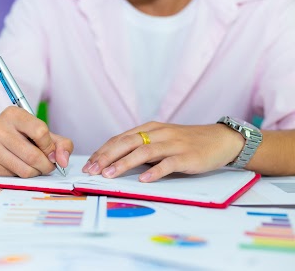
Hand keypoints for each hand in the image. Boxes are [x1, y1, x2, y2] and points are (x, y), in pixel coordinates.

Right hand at [0, 106, 72, 177]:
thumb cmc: (17, 134)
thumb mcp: (38, 131)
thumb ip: (59, 143)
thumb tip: (64, 161)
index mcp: (13, 114)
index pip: (40, 132)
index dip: (50, 147)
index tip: (51, 153)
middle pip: (33, 155)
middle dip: (47, 165)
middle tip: (48, 166)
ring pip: (25, 170)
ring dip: (36, 172)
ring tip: (35, 167)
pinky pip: (13, 177)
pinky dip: (21, 176)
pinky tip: (18, 167)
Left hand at [82, 121, 244, 181]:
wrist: (220, 139)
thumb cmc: (186, 142)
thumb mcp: (161, 140)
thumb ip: (141, 147)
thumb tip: (115, 161)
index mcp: (150, 128)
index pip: (120, 138)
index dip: (103, 151)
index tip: (89, 164)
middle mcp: (159, 133)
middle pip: (127, 143)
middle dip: (107, 157)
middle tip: (92, 170)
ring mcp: (173, 144)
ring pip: (144, 151)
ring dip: (124, 163)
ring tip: (109, 174)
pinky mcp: (187, 156)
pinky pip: (168, 163)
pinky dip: (154, 171)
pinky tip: (143, 179)